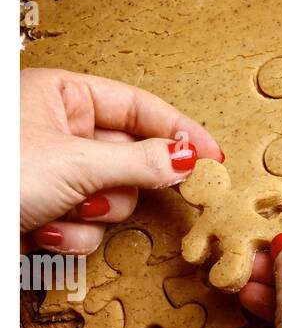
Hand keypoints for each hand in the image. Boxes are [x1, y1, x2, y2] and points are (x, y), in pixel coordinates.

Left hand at [21, 69, 222, 253]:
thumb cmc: (0, 173)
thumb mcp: (76, 163)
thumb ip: (141, 161)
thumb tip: (190, 159)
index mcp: (62, 95)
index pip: (140, 107)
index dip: (180, 131)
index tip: (215, 157)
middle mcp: (57, 129)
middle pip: (129, 156)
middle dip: (120, 184)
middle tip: (121, 193)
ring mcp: (50, 172)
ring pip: (110, 196)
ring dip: (93, 213)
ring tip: (62, 213)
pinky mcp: (42, 209)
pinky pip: (84, 222)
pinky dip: (71, 232)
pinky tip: (43, 232)